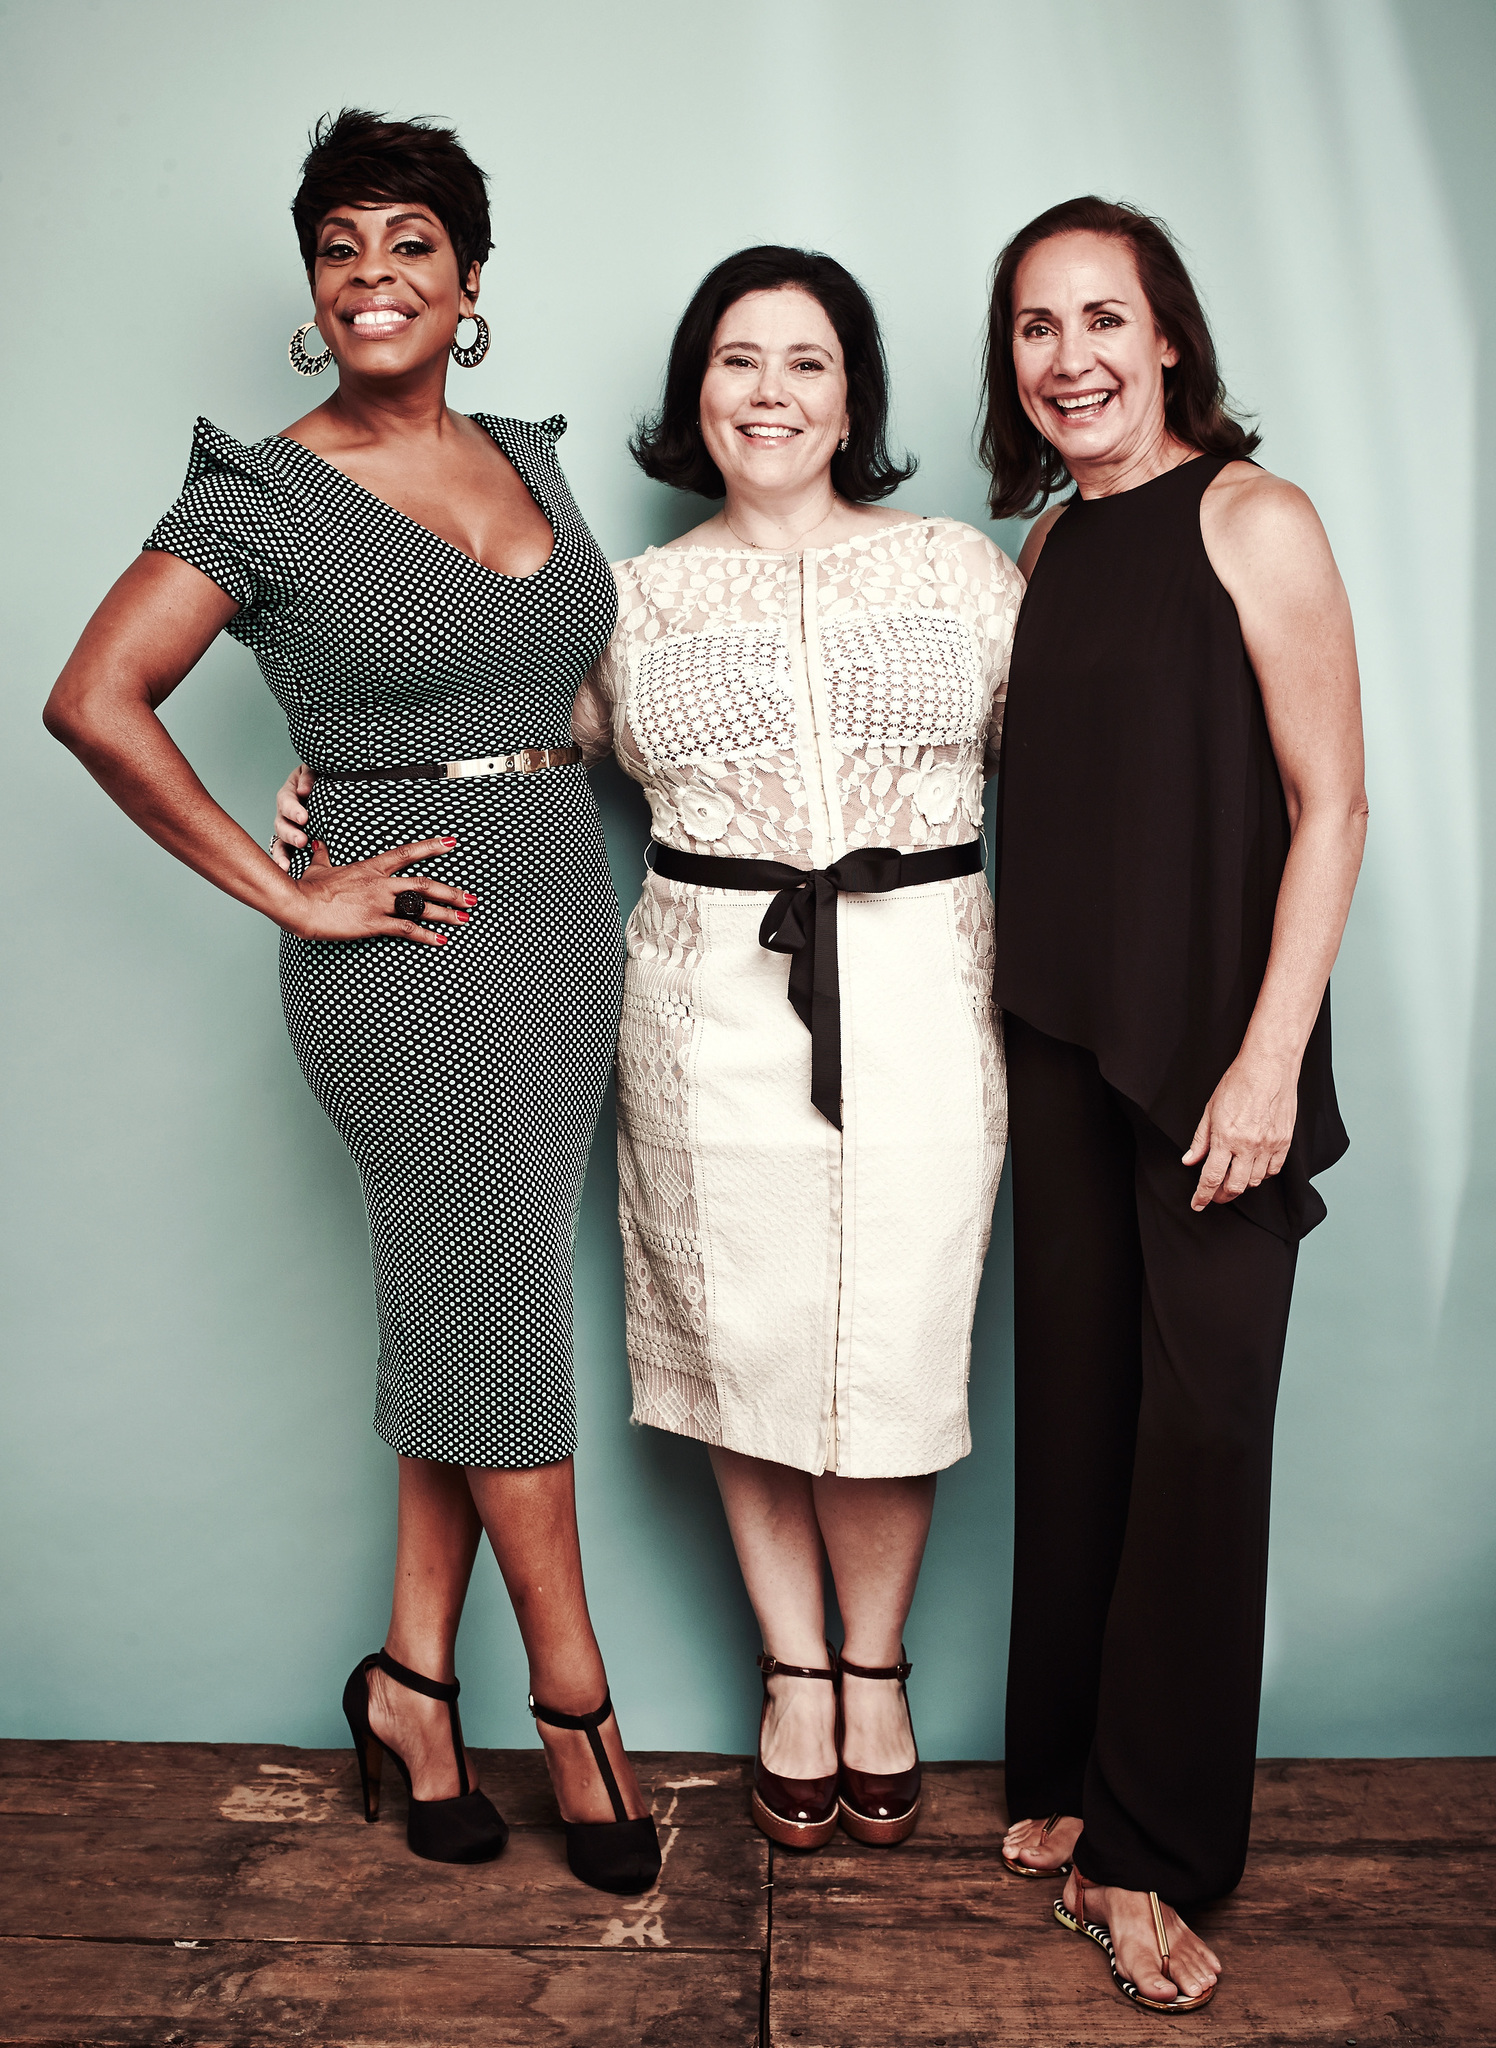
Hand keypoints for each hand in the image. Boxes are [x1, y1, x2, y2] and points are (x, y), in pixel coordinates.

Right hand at [270, 763, 313, 872]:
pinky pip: (286, 854)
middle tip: (302, 841)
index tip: (304, 818)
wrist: (331, 790)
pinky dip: (284, 863)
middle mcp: (285, 814)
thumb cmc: (323, 778)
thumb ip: (308, 776)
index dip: (293, 809)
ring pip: (280, 842)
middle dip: (291, 834)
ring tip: (287, 865)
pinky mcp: (294, 843)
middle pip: (282, 824)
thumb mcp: (315, 769)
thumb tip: (303, 790)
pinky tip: (287, 872)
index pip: (286, 800)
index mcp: (290, 794)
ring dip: (283, 854)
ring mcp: (288, 829)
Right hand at [288, 835, 475, 945]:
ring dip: (447, 914)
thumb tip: (319, 844)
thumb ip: (324, 855)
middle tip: (472, 898)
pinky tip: (442, 940)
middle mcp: (380, 883)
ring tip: (465, 919)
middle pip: (425, 883)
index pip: (408, 853)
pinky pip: (406, 929)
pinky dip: (426, 935)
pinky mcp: (373, 923)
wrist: (298, 904)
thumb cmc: (307, 888)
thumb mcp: (318, 867)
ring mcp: (378, 903)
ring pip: (421, 906)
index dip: (432, 846)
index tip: (452, 843)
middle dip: (451, 891)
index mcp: (370, 868)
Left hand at [1182, 1052, 1298, 1210]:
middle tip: (1214, 1195)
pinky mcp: (1284, 1142)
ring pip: (1255, 1181)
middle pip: (1235, 1186)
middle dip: (1222, 1196)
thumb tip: (1189, 1161)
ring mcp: (1269, 1145)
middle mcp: (1248, 1145)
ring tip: (1233, 1179)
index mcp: (1225, 1137)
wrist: (1269, 1067)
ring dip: (1242, 1185)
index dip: (1203, 1196)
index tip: (1198, 1204)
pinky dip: (1262, 1175)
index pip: (1212, 1178)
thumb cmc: (1238, 1083)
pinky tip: (1254, 1169)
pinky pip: (1274, 1170)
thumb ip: (1200, 1140)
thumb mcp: (1210, 1110)